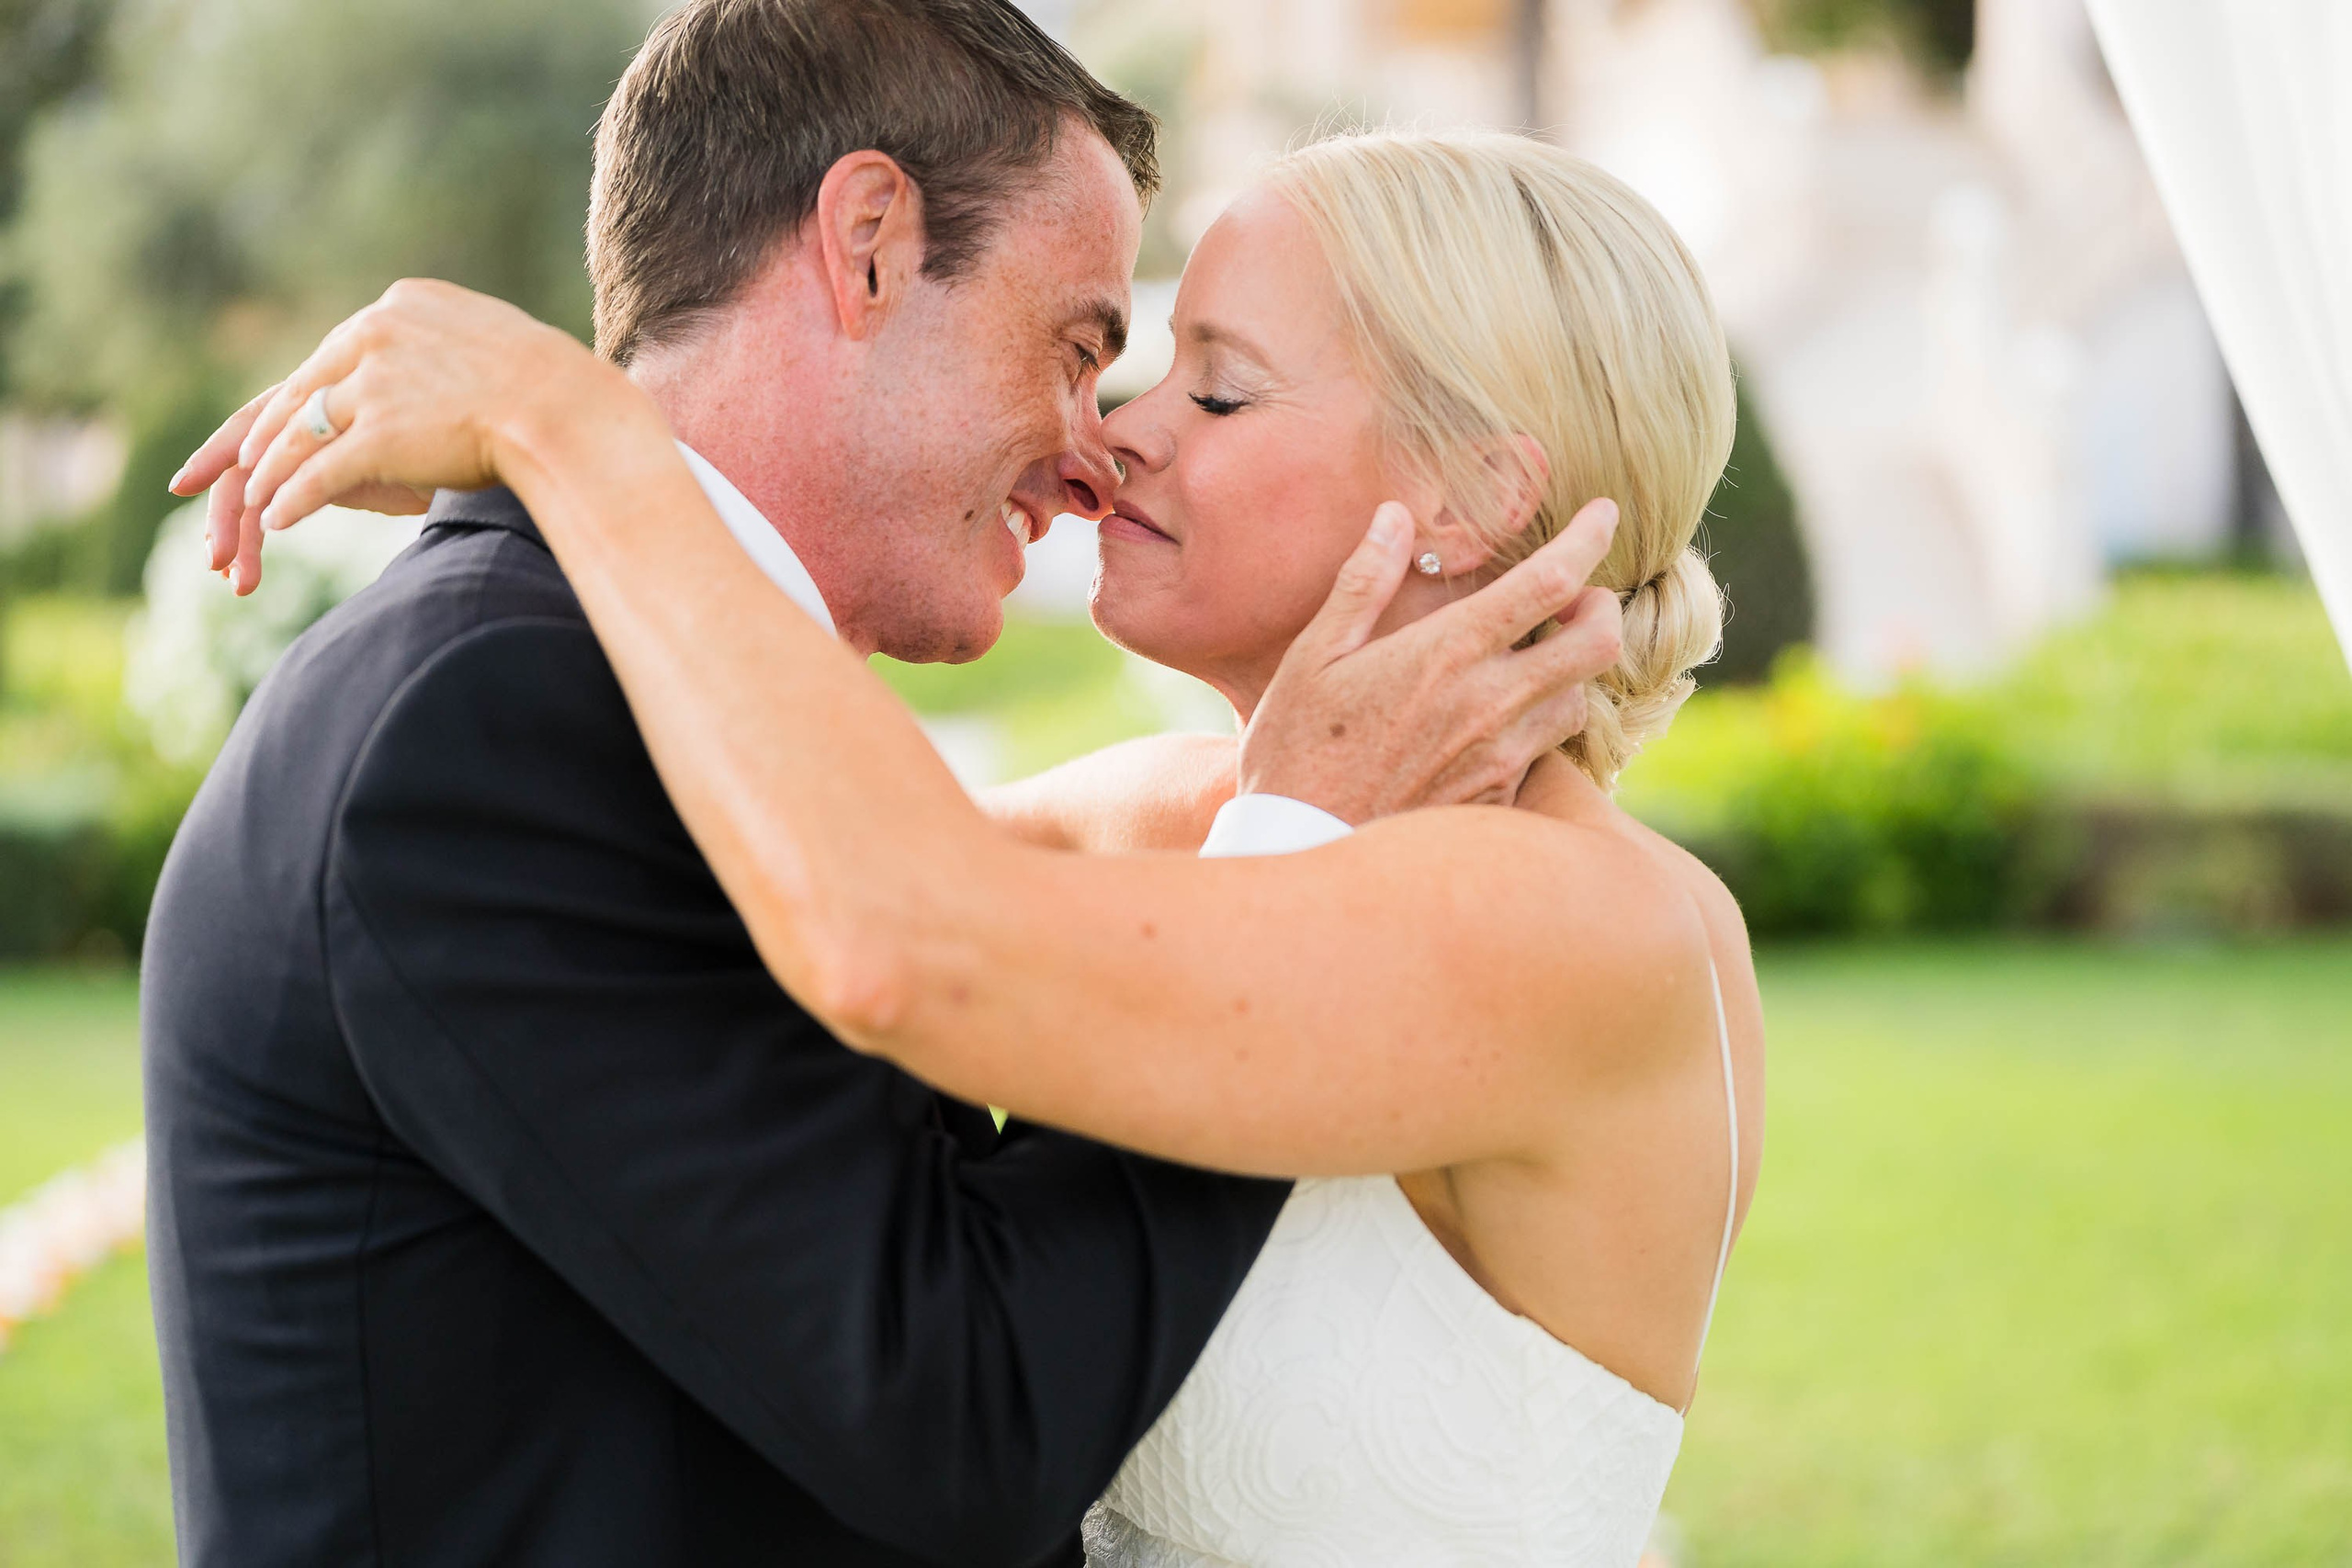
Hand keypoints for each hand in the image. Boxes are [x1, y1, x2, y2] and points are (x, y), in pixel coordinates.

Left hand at [166, 279, 636, 593]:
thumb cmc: (554, 388)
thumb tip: (435, 369)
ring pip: (301, 433)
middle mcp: (377, 332)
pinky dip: (293, 499)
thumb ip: (445, 349)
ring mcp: (376, 382)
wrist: (573, 412)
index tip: (275, 421)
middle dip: (258, 438)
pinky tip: (277, 522)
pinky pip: (320, 472)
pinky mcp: (381, 432)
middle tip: (226, 470)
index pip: (331, 355)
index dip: (297, 395)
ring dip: (269, 475)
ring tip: (251, 507)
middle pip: (301, 392)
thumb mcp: (491, 343)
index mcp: (401, 307)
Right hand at [1239, 498, 1623, 820]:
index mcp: (1448, 652)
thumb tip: (1394, 517)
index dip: (1589, 539)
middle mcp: (1491, 703)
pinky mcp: (1498, 798)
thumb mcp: (1313, 657)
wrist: (1301, 849)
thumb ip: (1362, 583)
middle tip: (1575, 599)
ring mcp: (1501, 756)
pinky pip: (1545, 752)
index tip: (1602, 514)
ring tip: (1532, 661)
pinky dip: (1538, 724)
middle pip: (1598, 643)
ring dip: (1570, 672)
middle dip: (1602, 608)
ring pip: (1579, 700)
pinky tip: (1499, 720)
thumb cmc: (1296, 749)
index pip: (1552, 581)